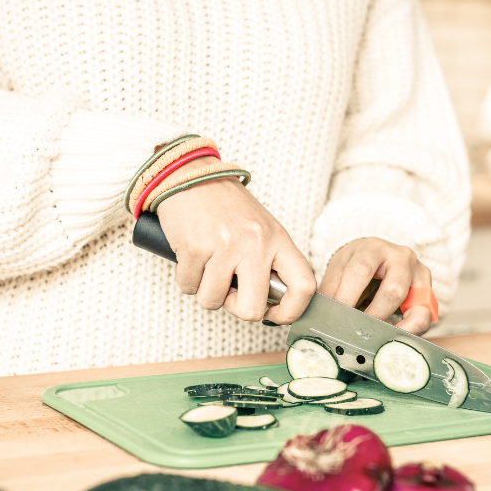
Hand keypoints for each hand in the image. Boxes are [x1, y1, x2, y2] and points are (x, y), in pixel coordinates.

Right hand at [155, 158, 315, 323]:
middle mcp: (255, 243)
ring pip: (213, 301)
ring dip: (206, 291)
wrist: (190, 176)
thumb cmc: (226, 208)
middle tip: (230, 291)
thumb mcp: (260, 230)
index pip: (304, 286)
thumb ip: (270, 263)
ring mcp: (224, 246)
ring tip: (207, 265)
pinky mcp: (194, 247)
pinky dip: (187, 279)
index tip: (273, 314)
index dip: (291, 311)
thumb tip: (270, 306)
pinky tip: (192, 257)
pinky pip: (188, 287)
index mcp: (278, 239)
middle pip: (252, 309)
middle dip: (236, 308)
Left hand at [320, 237, 434, 334]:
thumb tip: (320, 319)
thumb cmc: (355, 265)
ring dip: (395, 328)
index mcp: (373, 248)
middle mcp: (401, 257)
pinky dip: (409, 332)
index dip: (348, 296)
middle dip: (374, 316)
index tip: (338, 317)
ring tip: (376, 339)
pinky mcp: (428, 293)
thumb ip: (331, 292)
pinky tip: (392, 339)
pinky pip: (424, 318)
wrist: (377, 257)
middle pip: (393, 291)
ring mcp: (419, 274)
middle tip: (358, 331)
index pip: (361, 270)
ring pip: (415, 308)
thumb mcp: (339, 270)